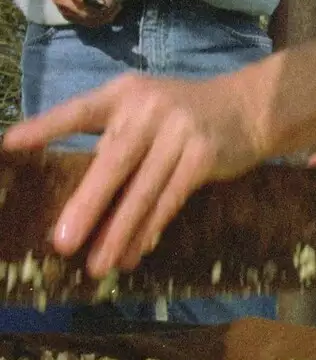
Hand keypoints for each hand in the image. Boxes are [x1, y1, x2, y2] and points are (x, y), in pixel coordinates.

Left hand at [2, 64, 273, 276]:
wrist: (247, 107)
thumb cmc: (181, 115)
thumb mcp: (144, 110)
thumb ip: (112, 138)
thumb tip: (76, 196)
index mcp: (124, 94)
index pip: (79, 111)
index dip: (46, 127)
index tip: (10, 144)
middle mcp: (149, 108)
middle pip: (112, 161)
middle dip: (87, 205)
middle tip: (62, 242)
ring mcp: (179, 131)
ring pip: (142, 190)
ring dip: (119, 232)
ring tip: (96, 265)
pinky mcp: (203, 155)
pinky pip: (171, 200)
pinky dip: (151, 229)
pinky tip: (135, 252)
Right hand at [33, 0, 120, 25]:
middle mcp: (64, 3)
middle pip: (89, 13)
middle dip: (107, 6)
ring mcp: (65, 11)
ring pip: (89, 21)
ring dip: (107, 15)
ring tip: (116, 3)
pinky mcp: (68, 16)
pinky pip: (87, 23)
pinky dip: (101, 19)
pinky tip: (109, 10)